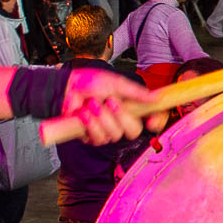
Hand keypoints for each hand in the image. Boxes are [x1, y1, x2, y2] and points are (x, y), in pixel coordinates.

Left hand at [59, 68, 175, 143]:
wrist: (67, 88)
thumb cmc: (90, 83)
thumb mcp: (115, 83)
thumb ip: (135, 92)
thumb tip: (155, 97)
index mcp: (131, 106)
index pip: (151, 118)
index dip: (156, 121)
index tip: (151, 121)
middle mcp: (121, 120)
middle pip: (134, 131)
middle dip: (121, 117)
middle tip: (110, 102)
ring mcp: (107, 130)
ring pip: (115, 135)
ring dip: (102, 118)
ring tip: (92, 103)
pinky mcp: (92, 137)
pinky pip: (98, 139)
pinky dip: (90, 125)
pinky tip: (84, 113)